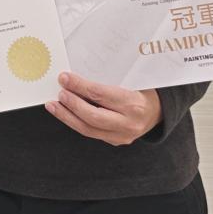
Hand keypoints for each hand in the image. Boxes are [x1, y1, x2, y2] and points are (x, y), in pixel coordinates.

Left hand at [45, 72, 162, 145]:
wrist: (159, 110)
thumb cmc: (143, 89)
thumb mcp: (132, 78)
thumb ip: (108, 77)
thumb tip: (77, 73)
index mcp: (134, 103)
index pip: (100, 94)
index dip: (79, 86)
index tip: (65, 78)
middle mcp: (129, 123)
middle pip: (92, 116)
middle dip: (72, 104)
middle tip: (59, 92)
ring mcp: (122, 136)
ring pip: (88, 129)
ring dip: (67, 117)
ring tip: (53, 105)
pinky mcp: (116, 141)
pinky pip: (91, 132)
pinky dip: (76, 122)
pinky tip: (65, 113)